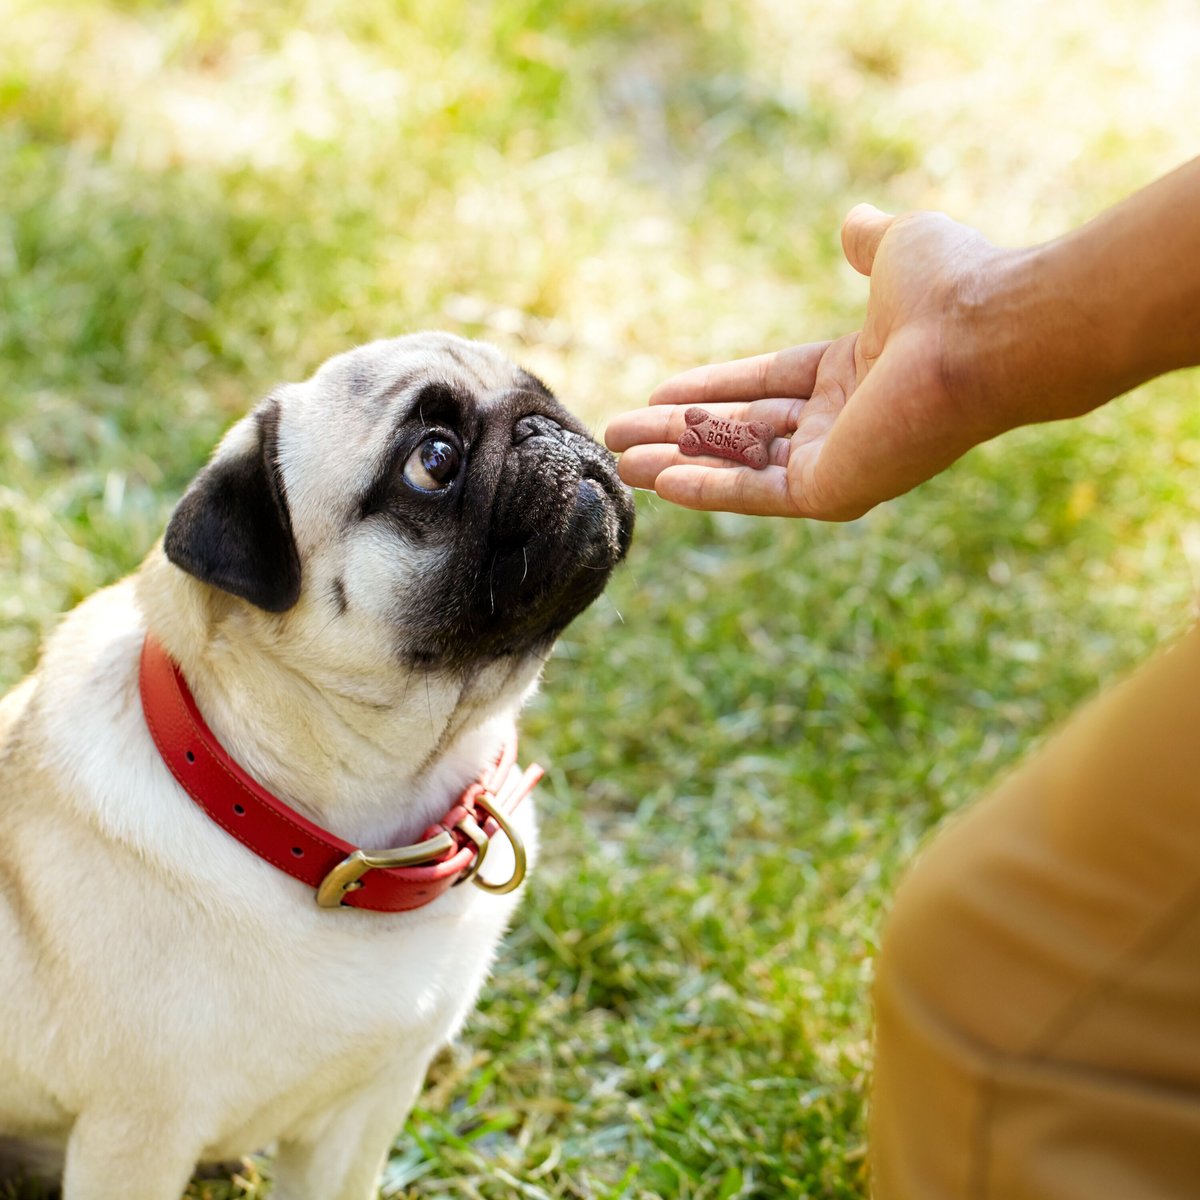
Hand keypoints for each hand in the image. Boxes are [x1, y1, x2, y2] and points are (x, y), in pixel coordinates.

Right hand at [605, 205, 1013, 519]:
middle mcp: (845, 422)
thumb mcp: (899, 249)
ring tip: (621, 462)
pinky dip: (706, 488)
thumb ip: (868, 241)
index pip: (767, 383)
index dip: (711, 387)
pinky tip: (659, 482)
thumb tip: (855, 221)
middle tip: (620, 433)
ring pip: (740, 464)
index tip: (659, 391)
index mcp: (856, 371)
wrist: (983, 334)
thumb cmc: (950, 289)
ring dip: (678, 464)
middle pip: (742, 428)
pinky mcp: (833, 491)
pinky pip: (756, 491)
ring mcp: (839, 461)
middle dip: (678, 432)